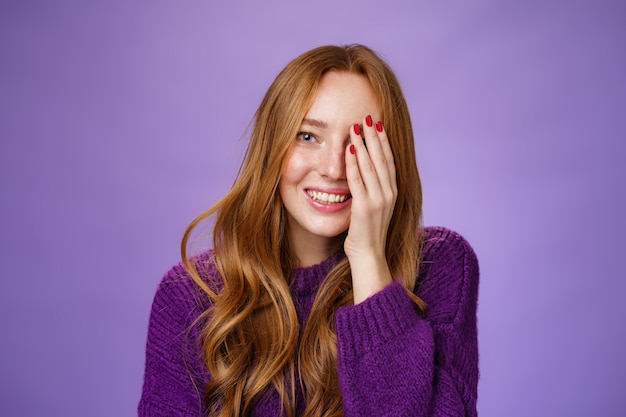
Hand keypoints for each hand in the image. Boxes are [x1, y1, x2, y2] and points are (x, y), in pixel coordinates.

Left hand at [344, 115, 396, 302]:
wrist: (369, 256)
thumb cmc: (368, 232)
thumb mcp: (374, 206)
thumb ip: (372, 189)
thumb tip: (365, 172)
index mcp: (392, 191)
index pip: (389, 160)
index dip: (383, 141)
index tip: (378, 124)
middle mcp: (389, 193)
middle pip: (382, 158)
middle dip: (374, 136)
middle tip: (367, 117)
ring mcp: (378, 200)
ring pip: (371, 166)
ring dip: (363, 144)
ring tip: (357, 126)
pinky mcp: (364, 207)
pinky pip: (358, 180)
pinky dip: (354, 163)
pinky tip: (349, 149)